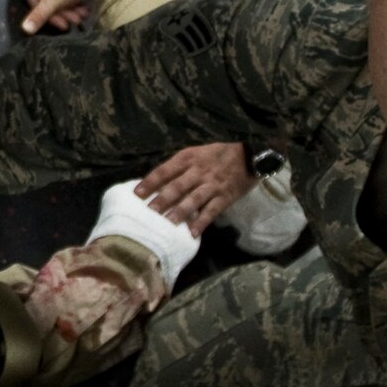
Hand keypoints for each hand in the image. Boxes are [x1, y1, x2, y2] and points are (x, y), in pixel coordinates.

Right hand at [21, 0, 92, 33]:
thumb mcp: (52, 1)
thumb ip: (39, 16)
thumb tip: (25, 29)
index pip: (34, 6)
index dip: (49, 18)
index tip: (64, 25)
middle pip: (46, 5)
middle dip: (63, 15)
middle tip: (76, 21)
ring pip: (56, 3)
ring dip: (69, 12)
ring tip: (81, 16)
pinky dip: (71, 5)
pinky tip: (82, 10)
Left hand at [135, 143, 254, 236]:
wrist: (249, 155)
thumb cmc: (217, 154)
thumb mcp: (196, 153)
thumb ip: (178, 167)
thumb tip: (155, 182)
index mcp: (188, 158)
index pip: (165, 170)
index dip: (150, 182)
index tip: (137, 194)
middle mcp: (199, 171)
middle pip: (177, 186)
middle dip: (162, 200)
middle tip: (149, 212)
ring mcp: (212, 185)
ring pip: (193, 199)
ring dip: (180, 212)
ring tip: (167, 223)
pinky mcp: (225, 197)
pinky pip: (212, 210)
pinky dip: (202, 222)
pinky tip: (193, 233)